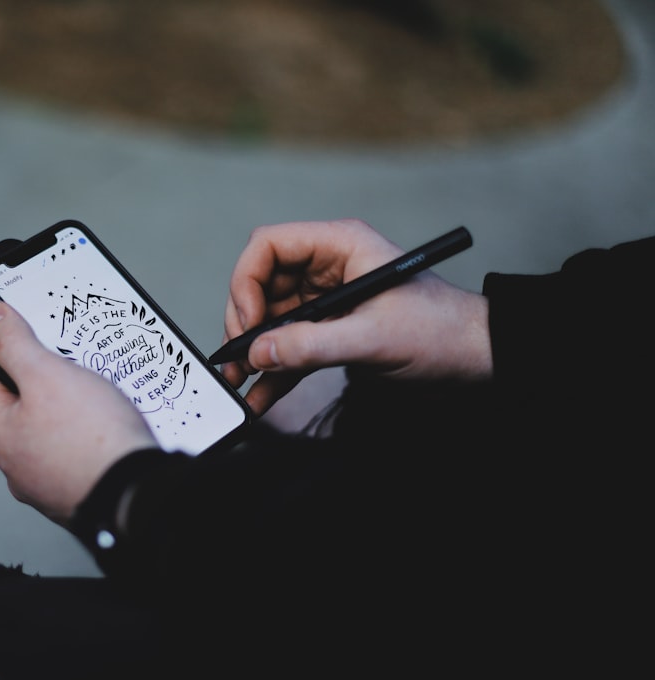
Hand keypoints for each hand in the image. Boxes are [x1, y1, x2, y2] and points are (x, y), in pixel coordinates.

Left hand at [0, 302, 158, 525]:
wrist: (135, 493)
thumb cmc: (90, 436)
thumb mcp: (46, 373)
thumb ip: (14, 343)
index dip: (19, 357)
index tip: (47, 350)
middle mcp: (15, 467)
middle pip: (27, 408)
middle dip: (54, 387)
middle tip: (82, 376)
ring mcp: (46, 486)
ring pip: (56, 433)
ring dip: (77, 416)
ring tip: (103, 405)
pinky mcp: (78, 496)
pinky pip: (80, 457)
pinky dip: (94, 442)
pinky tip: (113, 433)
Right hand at [220, 219, 491, 415]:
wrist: (477, 361)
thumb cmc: (442, 332)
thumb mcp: (375, 337)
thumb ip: (314, 345)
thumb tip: (259, 353)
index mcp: (339, 247)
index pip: (270, 245)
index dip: (248, 280)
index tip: (250, 323)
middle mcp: (327, 270)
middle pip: (261, 285)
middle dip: (245, 323)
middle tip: (240, 359)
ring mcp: (326, 304)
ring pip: (270, 322)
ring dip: (252, 353)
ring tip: (238, 383)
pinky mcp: (330, 335)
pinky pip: (289, 350)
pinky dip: (272, 373)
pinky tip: (259, 398)